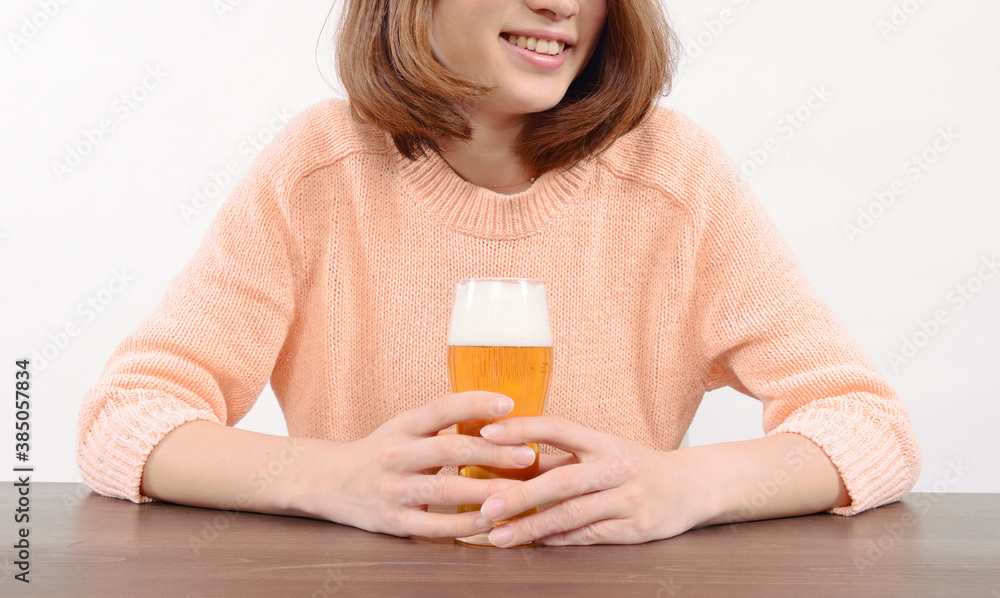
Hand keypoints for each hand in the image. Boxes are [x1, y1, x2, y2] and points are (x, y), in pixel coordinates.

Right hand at [297, 391, 537, 538]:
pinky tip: (488, 521)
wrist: (330, 482)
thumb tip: (499, 417)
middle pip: (449, 450)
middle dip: (492, 452)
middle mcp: (395, 455)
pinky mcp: (392, 522)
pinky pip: (432, 526)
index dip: (474, 403)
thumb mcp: (404, 430)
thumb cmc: (381, 452)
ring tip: (517, 491)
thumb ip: (442, 425)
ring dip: (484, 491)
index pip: (440, 409)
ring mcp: (392, 490)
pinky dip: (462, 524)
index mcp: (402, 427)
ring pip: (444, 490)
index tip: (508, 403)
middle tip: (527, 455)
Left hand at [476, 415, 708, 546]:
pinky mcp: (636, 528)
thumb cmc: (634, 466)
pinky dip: (558, 540)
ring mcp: (629, 499)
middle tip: (486, 508)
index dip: (523, 428)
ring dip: (532, 528)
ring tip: (500, 536)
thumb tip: (505, 456)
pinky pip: (589, 536)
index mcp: (604, 441)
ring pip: (573, 515)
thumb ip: (559, 456)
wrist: (690, 487)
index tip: (487, 433)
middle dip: (520, 495)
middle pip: (562, 480)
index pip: (559, 428)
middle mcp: (617, 467)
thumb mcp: (602, 451)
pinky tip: (534, 544)